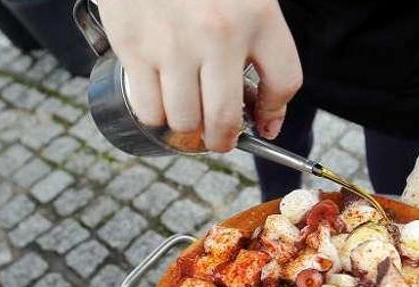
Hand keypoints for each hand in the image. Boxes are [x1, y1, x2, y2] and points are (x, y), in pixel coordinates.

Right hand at [98, 0, 302, 150]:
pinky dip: (156, 116)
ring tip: (188, 115)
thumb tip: (265, 111)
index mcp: (257, 15)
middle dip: (223, 140)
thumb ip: (260, 41)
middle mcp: (218, 34)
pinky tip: (161, 101)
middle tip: (219, 138)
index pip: (284, 83)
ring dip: (187, 129)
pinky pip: (148, 109)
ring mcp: (173, 44)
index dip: (274, 113)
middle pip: (224, 119)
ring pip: (184, 121)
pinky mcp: (134, 47)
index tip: (265, 123)